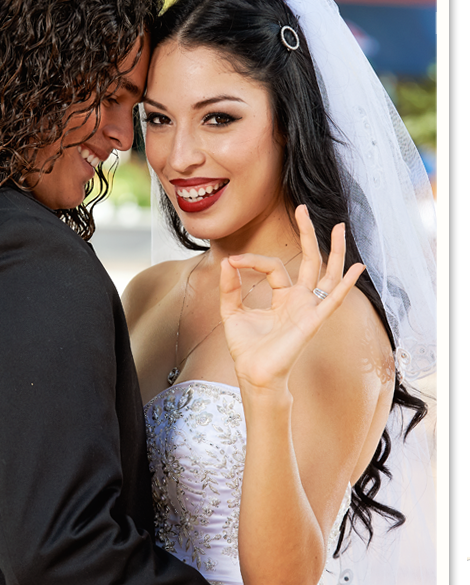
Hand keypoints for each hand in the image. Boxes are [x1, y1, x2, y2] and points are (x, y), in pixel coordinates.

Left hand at [220, 205, 365, 390]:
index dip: (252, 261)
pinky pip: (333, 300)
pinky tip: (357, 269)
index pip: (274, 267)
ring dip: (335, 251)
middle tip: (302, 209)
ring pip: (327, 275)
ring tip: (340, 227)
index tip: (233, 261)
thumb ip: (230, 287)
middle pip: (310, 261)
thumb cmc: (247, 349)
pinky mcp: (312, 321)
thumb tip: (227, 262)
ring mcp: (309, 309)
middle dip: (307, 234)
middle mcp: (300, 301)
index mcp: (283, 298)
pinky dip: (346, 284)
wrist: (253, 375)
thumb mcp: (232, 312)